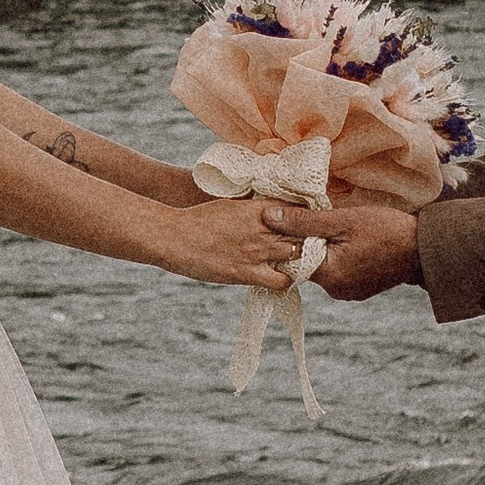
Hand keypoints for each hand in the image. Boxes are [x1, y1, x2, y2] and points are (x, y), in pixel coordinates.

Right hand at [164, 197, 312, 292]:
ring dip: (299, 258)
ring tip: (298, 261)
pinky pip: (281, 280)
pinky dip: (286, 280)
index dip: (306, 216)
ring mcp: (256, 251)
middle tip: (311, 243)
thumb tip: (267, 209)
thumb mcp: (229, 204)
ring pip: (297, 254)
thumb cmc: (198, 219)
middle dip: (308, 236)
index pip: (297, 208)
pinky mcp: (247, 272)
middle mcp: (262, 227)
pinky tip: (282, 278)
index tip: (310, 222)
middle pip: (302, 231)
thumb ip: (252, 208)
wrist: (173, 236)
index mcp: (257, 208)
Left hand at [265, 196, 419, 301]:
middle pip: (307, 263)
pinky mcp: (360, 289)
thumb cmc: (386, 231)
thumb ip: (304, 221)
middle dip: (310, 241)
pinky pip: (340, 271)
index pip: (291, 259)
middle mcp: (335, 290)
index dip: (290, 238)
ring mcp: (348, 292)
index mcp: (328, 275)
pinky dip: (341, 256)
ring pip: (324, 266)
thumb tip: (268, 217)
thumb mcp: (343, 220)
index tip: (297, 220)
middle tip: (324, 220)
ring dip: (327, 248)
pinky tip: (353, 242)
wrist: (425, 249)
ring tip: (342, 230)